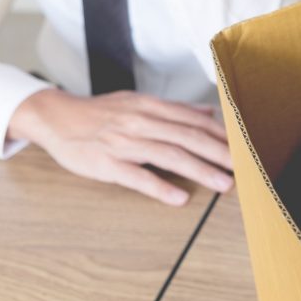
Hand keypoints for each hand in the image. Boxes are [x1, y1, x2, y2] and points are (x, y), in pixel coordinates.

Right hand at [9, 88, 233, 205]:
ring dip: (200, 170)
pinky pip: (136, 177)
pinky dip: (159, 187)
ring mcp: (123, 143)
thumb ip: (175, 109)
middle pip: (188, 137)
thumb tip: (208, 111)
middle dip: (220, 153)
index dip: (222, 135)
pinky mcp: (106, 164)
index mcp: (151, 107)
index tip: (244, 147)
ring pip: (169, 155)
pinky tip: (179, 198)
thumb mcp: (139, 102)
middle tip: (243, 169)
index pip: (195, 120)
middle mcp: (141, 122)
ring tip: (223, 184)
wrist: (55, 117)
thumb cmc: (101, 112)